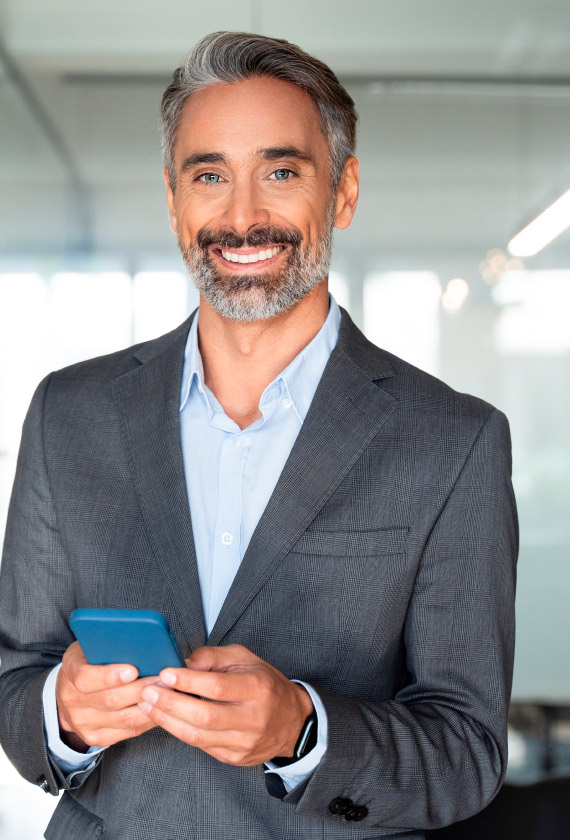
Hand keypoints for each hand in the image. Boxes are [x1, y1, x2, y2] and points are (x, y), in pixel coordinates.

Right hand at [56, 641, 159, 749]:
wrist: (69, 693)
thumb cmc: (89, 661)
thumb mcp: (91, 645)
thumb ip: (110, 644)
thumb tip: (141, 641)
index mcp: (70, 671)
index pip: (85, 678)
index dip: (110, 676)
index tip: (133, 670)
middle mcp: (72, 700)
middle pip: (110, 700)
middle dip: (140, 690)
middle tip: (164, 680)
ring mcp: (83, 722)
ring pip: (123, 719)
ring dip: (149, 706)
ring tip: (168, 693)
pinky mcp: (96, 737)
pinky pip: (128, 732)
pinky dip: (148, 720)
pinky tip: (161, 708)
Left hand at [137, 644, 313, 765]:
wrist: (292, 722)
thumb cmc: (265, 683)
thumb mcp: (246, 659)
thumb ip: (213, 657)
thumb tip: (184, 663)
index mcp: (258, 688)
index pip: (218, 687)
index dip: (189, 681)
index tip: (166, 673)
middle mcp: (253, 718)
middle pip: (205, 716)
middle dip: (171, 704)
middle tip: (148, 691)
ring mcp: (244, 742)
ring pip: (199, 736)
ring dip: (168, 721)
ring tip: (148, 706)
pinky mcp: (235, 758)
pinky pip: (202, 746)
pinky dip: (180, 732)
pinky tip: (166, 719)